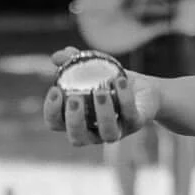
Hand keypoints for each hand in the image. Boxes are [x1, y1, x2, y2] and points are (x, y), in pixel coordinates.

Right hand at [43, 48, 159, 147]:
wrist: (143, 90)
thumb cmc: (110, 82)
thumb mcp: (91, 69)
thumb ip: (73, 62)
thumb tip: (57, 56)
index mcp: (78, 121)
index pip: (56, 124)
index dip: (51, 112)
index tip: (54, 90)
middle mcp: (94, 133)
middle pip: (77, 138)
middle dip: (74, 121)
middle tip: (75, 99)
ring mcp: (116, 132)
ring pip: (107, 134)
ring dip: (103, 114)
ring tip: (100, 92)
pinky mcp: (136, 124)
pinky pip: (130, 115)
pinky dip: (125, 98)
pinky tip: (120, 80)